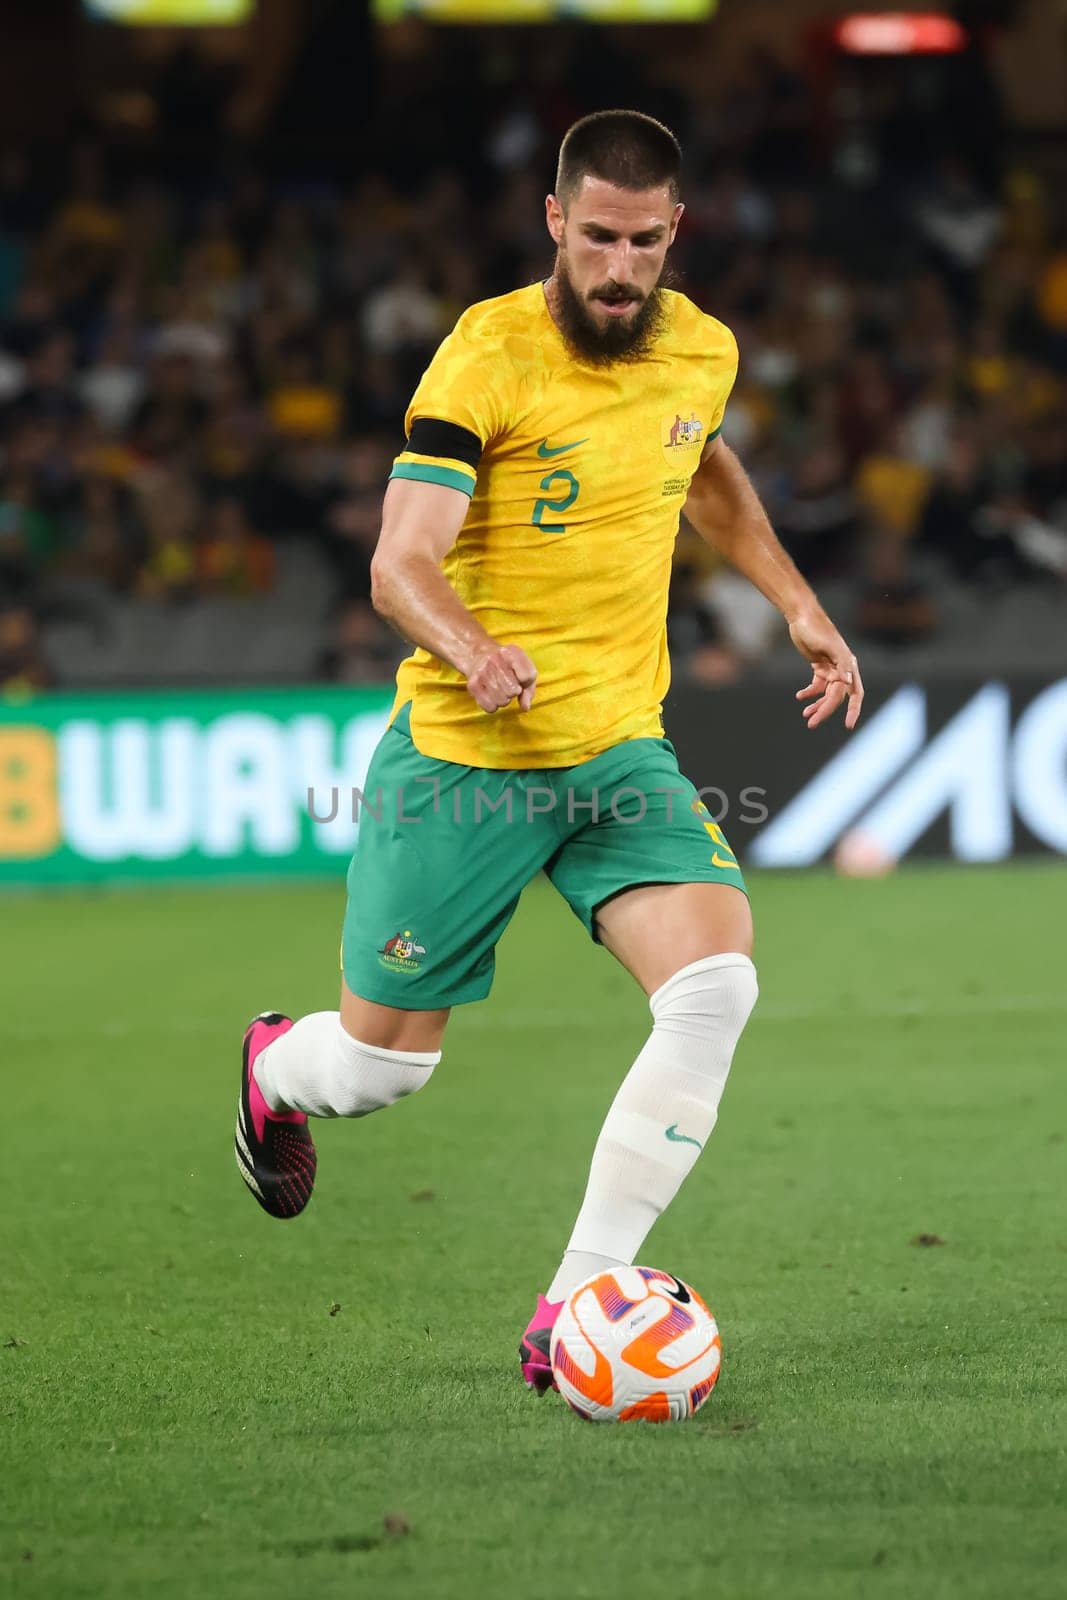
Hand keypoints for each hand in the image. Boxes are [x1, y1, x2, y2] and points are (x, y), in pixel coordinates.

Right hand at [465, 643, 537, 712]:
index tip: (520, 677)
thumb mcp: (523, 668)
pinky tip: (492, 695)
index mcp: (510, 652)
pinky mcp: (472, 685)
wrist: (479, 655)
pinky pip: (490, 707)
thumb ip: (529, 688)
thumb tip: (525, 707)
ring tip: (500, 690)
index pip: (527, 676)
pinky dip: (493, 706)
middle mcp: (494, 661)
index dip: (526, 681)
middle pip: (513, 691)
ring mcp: (482, 673)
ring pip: (502, 701)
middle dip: (513, 692)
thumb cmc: (506, 665)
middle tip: (508, 685)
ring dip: (504, 700)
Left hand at [789, 610, 863, 729]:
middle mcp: (842, 669)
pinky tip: (800, 697)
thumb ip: (840, 664)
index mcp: (848, 666)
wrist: (802, 617)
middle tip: (811, 724)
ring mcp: (831, 669)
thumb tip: (848, 681)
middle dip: (825, 711)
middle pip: (836, 697)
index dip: (853, 710)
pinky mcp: (820, 667)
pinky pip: (817, 686)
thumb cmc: (816, 629)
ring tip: (805, 715)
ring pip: (826, 694)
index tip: (848, 725)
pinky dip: (809, 693)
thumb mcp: (829, 646)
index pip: (854, 693)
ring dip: (817, 705)